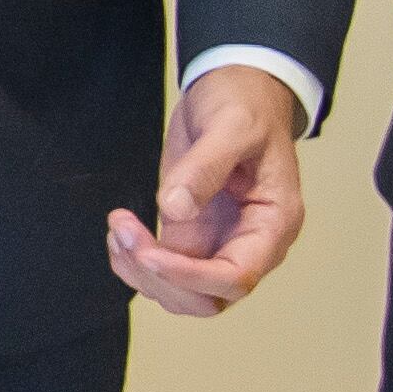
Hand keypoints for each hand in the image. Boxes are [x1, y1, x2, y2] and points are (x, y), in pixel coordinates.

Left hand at [108, 64, 307, 315]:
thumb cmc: (245, 107)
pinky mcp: (192, 236)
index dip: (190, 277)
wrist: (238, 93)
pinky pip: (163, 271)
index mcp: (274, 224)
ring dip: (141, 274)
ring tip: (118, 227)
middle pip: (208, 298)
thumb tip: (174, 209)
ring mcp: (219, 243)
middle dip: (160, 278)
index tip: (147, 253)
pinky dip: (134, 262)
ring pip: (182, 294)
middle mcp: (250, 243)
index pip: (237, 277)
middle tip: (123, 232)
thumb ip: (206, 166)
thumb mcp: (232, 126)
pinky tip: (120, 230)